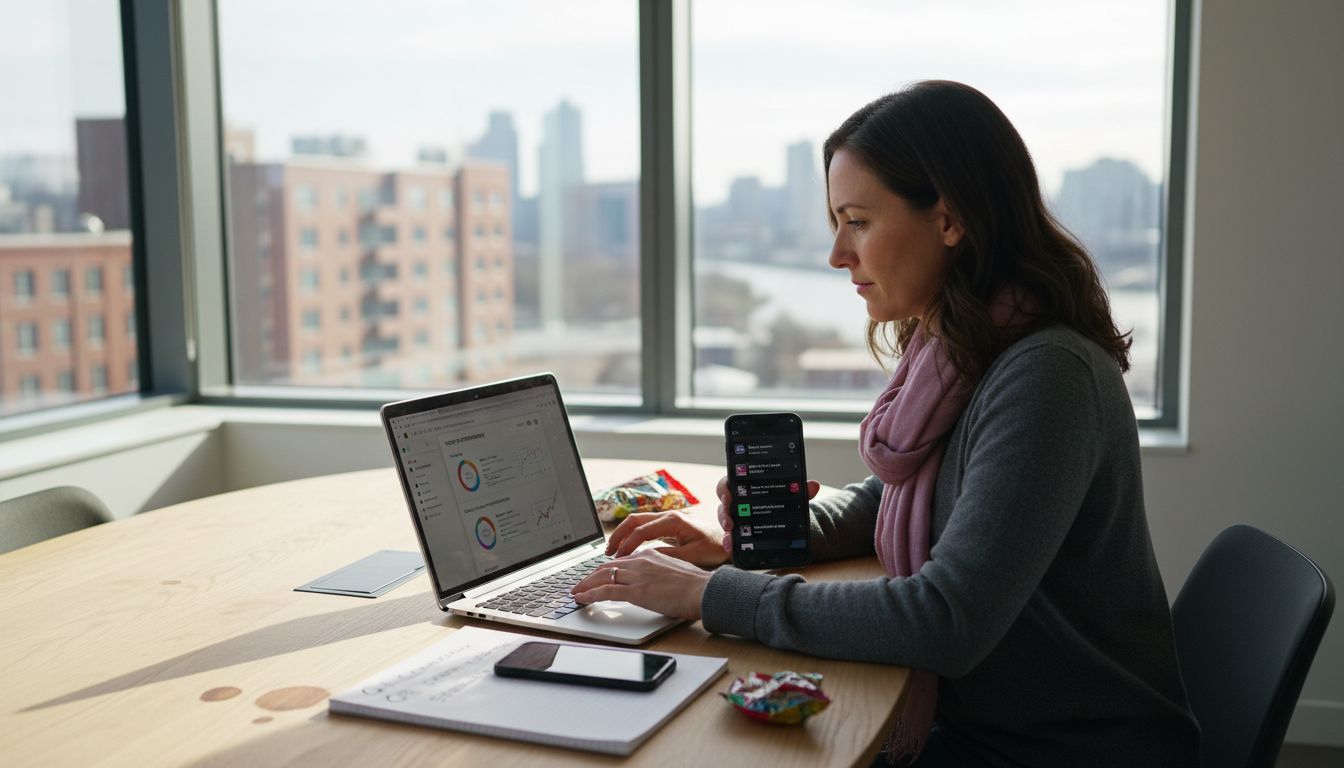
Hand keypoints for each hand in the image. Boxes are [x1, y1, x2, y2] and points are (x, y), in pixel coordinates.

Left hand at [571, 549, 711, 619]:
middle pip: (606, 567)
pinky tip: (581, 599)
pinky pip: (606, 592)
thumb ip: (659, 574)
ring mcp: (637, 576)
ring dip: (585, 585)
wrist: (704, 590)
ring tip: (575, 593)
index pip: (620, 561)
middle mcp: (640, 561)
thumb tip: (653, 583)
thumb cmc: (695, 586)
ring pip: (602, 577)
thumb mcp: (674, 572)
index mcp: (650, 556)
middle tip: (579, 584)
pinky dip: (590, 595)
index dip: (605, 570)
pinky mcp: (636, 591)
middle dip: (589, 576)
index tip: (597, 576)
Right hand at [605, 510, 727, 566]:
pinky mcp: (669, 526)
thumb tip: (645, 558)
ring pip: (637, 523)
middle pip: (634, 521)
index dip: (627, 545)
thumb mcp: (691, 555)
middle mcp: (668, 516)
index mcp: (673, 521)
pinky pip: (645, 528)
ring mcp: (668, 520)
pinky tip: (628, 550)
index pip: (641, 531)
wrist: (729, 540)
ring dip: (623, 535)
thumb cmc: (714, 547)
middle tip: (607, 553)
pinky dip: (633, 538)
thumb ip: (668, 555)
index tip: (617, 559)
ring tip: (612, 551)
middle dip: (618, 535)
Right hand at [716, 475, 821, 553]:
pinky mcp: (739, 532)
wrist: (786, 518)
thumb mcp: (790, 496)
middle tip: (730, 521)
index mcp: (744, 487)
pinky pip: (730, 536)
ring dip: (725, 528)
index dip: (724, 489)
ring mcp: (736, 518)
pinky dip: (729, 541)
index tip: (728, 496)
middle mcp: (736, 502)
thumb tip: (813, 485)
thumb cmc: (781, 501)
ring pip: (724, 520)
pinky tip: (731, 547)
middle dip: (724, 513)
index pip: (728, 484)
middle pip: (723, 504)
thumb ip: (800, 490)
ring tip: (730, 536)